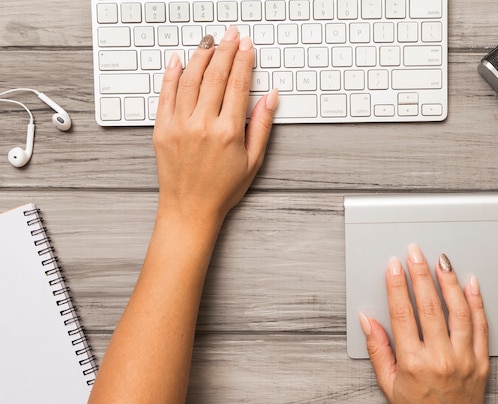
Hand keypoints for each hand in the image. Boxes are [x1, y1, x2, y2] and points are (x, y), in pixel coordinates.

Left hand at [153, 27, 278, 225]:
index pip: (236, 84)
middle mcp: (202, 124)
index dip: (243, 61)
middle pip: (214, 76)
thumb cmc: (222, 189)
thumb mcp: (253, 160)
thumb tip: (270, 97)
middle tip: (232, 35)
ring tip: (209, 41)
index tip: (247, 46)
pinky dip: (171, 74)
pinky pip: (165, 94)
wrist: (190, 209)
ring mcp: (179, 125)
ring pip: (190, 79)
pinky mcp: (162, 129)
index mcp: (227, 132)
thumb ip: (261, 125)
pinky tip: (178, 60)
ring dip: (201, 56)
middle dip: (225, 50)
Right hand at [360, 243, 489, 403]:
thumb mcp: (388, 384)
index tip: (393, 266)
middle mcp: (440, 358)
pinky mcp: (481, 362)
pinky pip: (481, 326)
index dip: (396, 286)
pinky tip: (470, 284)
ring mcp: (464, 359)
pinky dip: (476, 302)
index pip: (402, 313)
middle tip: (415, 253)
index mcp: (413, 362)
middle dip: (421, 274)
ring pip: (458, 311)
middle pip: (430, 306)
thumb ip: (377, 350)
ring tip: (441, 261)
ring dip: (449, 282)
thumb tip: (367, 321)